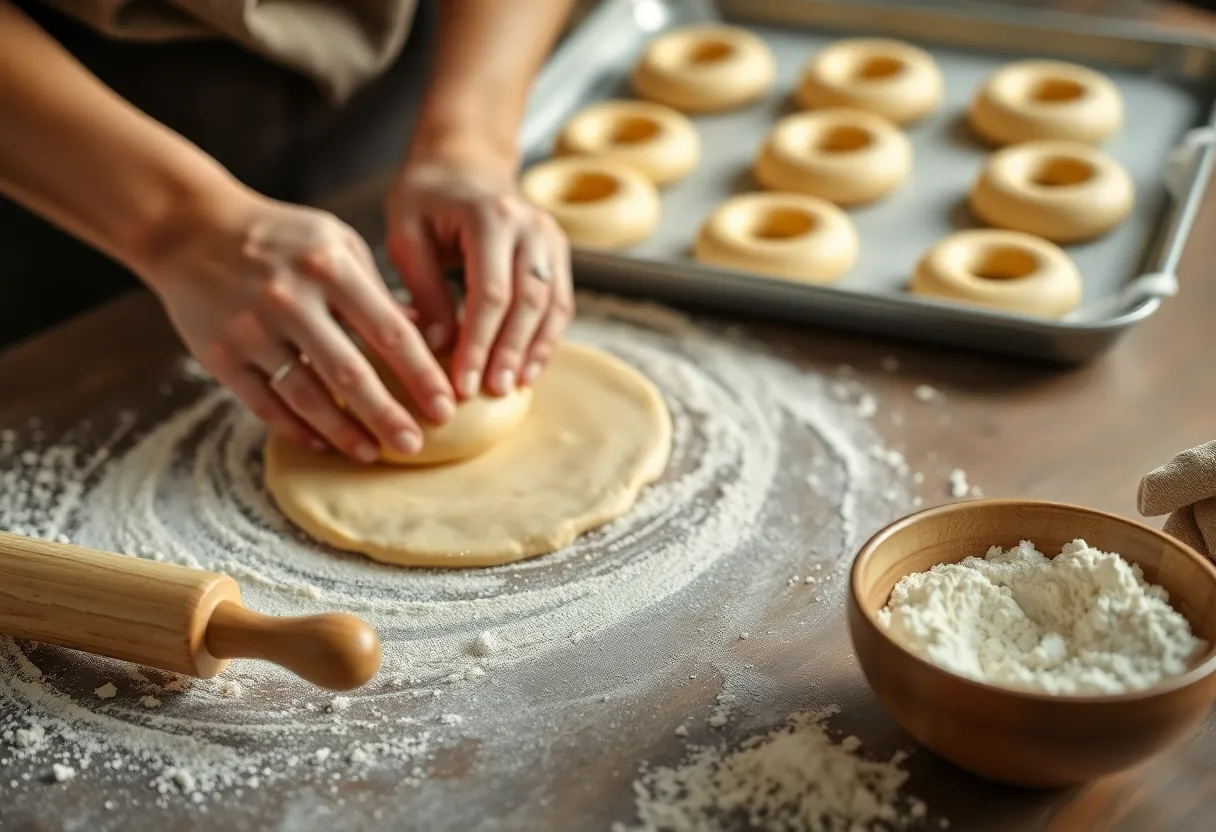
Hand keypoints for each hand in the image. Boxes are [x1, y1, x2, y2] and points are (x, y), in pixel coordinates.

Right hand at [143, 190, 455, 461]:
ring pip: (306, 396)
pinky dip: (296, 428)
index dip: (421, 375)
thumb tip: (427, 336)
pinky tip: (322, 443)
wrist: (190, 227)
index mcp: (330, 267)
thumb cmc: (281, 238)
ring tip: (372, 453)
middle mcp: (290, 298)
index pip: (389, 331)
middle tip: (415, 446)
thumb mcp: (336, 243)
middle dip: (387, 416)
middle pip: (350, 373)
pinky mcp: (219, 354)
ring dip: (343, 432)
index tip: (446, 407)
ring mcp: (251, 329)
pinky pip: (264, 404)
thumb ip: (377, 290)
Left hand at [384, 141, 573, 398]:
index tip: (461, 383)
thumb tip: (437, 348)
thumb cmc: (425, 198)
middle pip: (527, 302)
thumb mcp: (406, 234)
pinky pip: (560, 302)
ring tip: (513, 388)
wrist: (463, 161)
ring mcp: (550, 237)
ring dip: (533, 351)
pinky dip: (547, 339)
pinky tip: (529, 369)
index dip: (478, 342)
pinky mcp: (557, 253)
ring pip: (551, 305)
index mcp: (489, 217)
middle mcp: (529, 226)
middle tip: (489, 391)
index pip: (489, 292)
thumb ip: (423, 289)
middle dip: (508, 352)